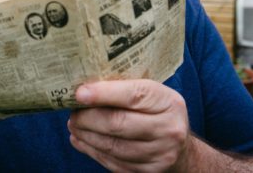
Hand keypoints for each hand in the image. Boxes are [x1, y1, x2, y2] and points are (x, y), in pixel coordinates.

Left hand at [68, 80, 190, 172]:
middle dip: (88, 118)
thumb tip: (85, 88)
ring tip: (74, 126)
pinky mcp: (148, 172)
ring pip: (112, 146)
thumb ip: (125, 89)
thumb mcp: (151, 94)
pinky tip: (81, 140)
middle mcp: (168, 129)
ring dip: (86, 136)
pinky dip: (92, 151)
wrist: (180, 147)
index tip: (79, 93)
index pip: (133, 95)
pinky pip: (113, 162)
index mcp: (168, 102)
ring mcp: (160, 154)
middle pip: (118, 123)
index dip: (103, 94)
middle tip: (72, 113)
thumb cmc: (157, 112)